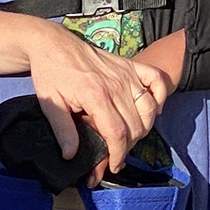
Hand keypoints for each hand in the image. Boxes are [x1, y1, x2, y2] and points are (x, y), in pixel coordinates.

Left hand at [25, 21, 171, 177]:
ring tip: (130, 137)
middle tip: (117, 152)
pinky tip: (152, 109)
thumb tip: (71, 155)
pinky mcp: (130, 64)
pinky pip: (156, 80)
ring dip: (144, 127)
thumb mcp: (50, 103)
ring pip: (148, 108)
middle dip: (129, 145)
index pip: (117, 133)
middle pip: (136, 125)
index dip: (119, 154)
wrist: (53, 43)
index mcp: (95, 95)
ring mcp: (125, 73)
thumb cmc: (51, 73)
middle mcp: (116, 84)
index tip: (114, 165)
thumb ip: (63, 131)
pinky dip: (160, 96)